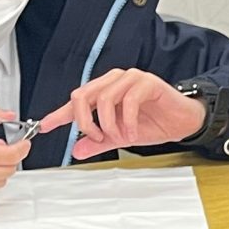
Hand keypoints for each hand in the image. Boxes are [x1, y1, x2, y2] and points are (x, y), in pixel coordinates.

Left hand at [36, 69, 207, 161]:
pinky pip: (129, 101)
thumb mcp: (121, 136)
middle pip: (84, 95)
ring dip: (109, 124)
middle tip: (96, 138)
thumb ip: (99, 142)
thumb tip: (77, 149)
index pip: (77, 101)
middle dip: (85, 121)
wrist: (183, 122)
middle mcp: (114, 81)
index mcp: (105, 90)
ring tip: (120, 137)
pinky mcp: (147, 83)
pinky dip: (128, 122)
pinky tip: (133, 134)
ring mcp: (130, 79)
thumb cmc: (155, 123)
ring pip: (104, 98)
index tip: (45, 125)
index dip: (60, 114)